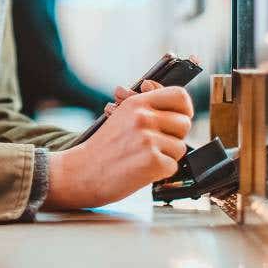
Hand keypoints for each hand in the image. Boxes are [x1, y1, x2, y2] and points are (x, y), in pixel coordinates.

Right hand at [46, 84, 192, 209]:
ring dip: (167, 156)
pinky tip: (143, 169)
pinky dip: (161, 172)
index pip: (179, 95)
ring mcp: (148, 139)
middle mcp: (143, 117)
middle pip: (184, 123)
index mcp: (136, 103)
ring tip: (143, 157)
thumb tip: (167, 95)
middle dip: (174, 137)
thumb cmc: (103, 147)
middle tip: (154, 144)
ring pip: (180, 147)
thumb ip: (145, 106)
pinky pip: (173, 166)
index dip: (184, 108)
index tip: (180, 117)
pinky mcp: (152, 161)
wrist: (82, 171)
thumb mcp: (121, 116)